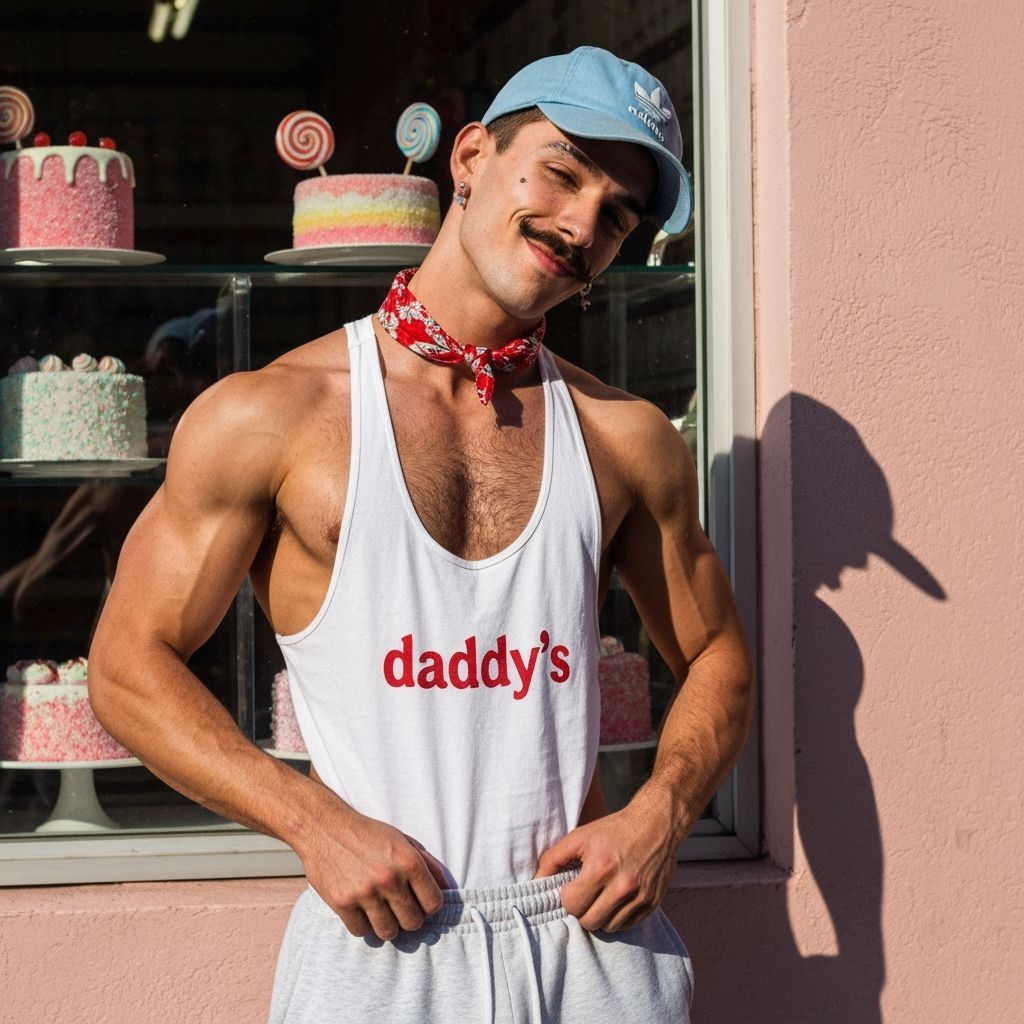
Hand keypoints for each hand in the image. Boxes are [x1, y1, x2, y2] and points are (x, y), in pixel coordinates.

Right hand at [299, 797, 447, 940]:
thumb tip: (446, 887)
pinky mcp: (342, 903)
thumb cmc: (368, 834)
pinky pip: (361, 931)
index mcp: (409, 861)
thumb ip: (427, 863)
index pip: (433, 903)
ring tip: (382, 912)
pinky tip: (361, 910)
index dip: (429, 906)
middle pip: (412, 922)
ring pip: (388, 932)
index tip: (421, 903)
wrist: (325, 827)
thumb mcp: (403, 840)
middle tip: (400, 909)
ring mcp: (365, 893)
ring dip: (387, 925)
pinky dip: (363, 925)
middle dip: (409, 918)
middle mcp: (389, 879)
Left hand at [533, 797, 678, 932]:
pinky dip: (618, 917)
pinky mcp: (652, 903)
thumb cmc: (613, 829)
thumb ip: (553, 859)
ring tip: (601, 896)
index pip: (572, 905)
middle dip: (582, 909)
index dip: (567, 897)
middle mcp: (622, 887)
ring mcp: (640, 897)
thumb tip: (535, 882)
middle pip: (589, 922)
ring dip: (600, 916)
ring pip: (608, 927)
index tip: (571, 886)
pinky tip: (616, 899)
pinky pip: (627, 926)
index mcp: (600, 869)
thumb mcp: (579, 836)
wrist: (656, 823)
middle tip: (585, 893)